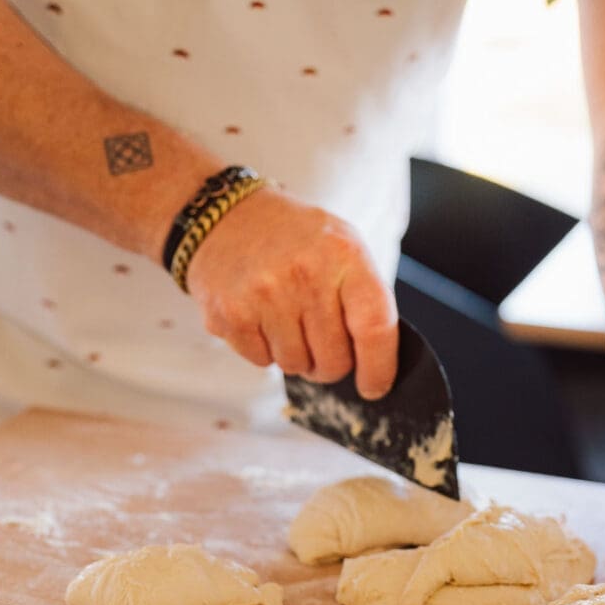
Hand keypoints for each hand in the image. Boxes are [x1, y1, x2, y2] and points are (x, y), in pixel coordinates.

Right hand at [184, 187, 397, 397]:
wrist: (225, 218)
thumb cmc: (293, 239)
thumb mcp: (341, 247)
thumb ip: (364, 298)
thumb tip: (377, 365)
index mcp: (343, 254)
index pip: (374, 326)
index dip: (379, 367)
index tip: (374, 387)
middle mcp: (305, 274)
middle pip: (334, 360)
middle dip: (330, 363)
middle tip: (319, 340)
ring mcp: (264, 296)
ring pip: (296, 366)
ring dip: (295, 355)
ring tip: (285, 318)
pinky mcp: (231, 315)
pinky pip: (262, 363)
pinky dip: (264, 350)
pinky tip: (259, 317)